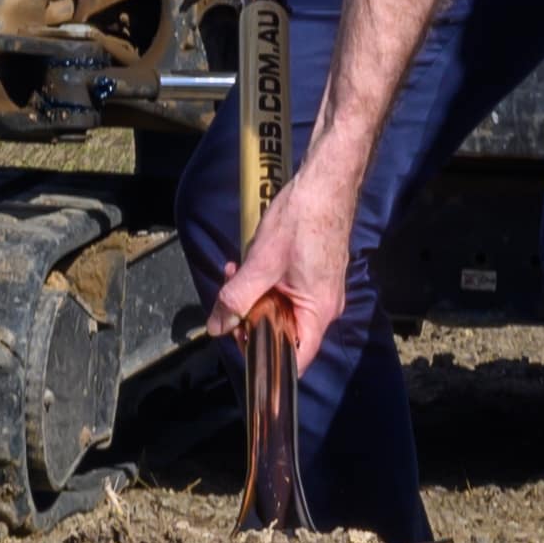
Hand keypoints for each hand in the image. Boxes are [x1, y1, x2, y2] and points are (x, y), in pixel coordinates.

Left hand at [215, 147, 367, 370]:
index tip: (238, 342)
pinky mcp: (313, 275)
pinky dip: (264, 282)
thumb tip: (217, 327)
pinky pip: (285, 292)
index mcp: (318, 312)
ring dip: (253, 296)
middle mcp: (324, 308)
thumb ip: (237, 299)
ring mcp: (320, 291)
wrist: (326, 182)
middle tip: (227, 299)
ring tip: (233, 272)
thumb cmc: (302, 220)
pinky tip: (247, 263)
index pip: (295, 360)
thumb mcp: (262, 263)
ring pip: (280, 310)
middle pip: (283, 334)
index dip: (265, 359)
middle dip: (250, 318)